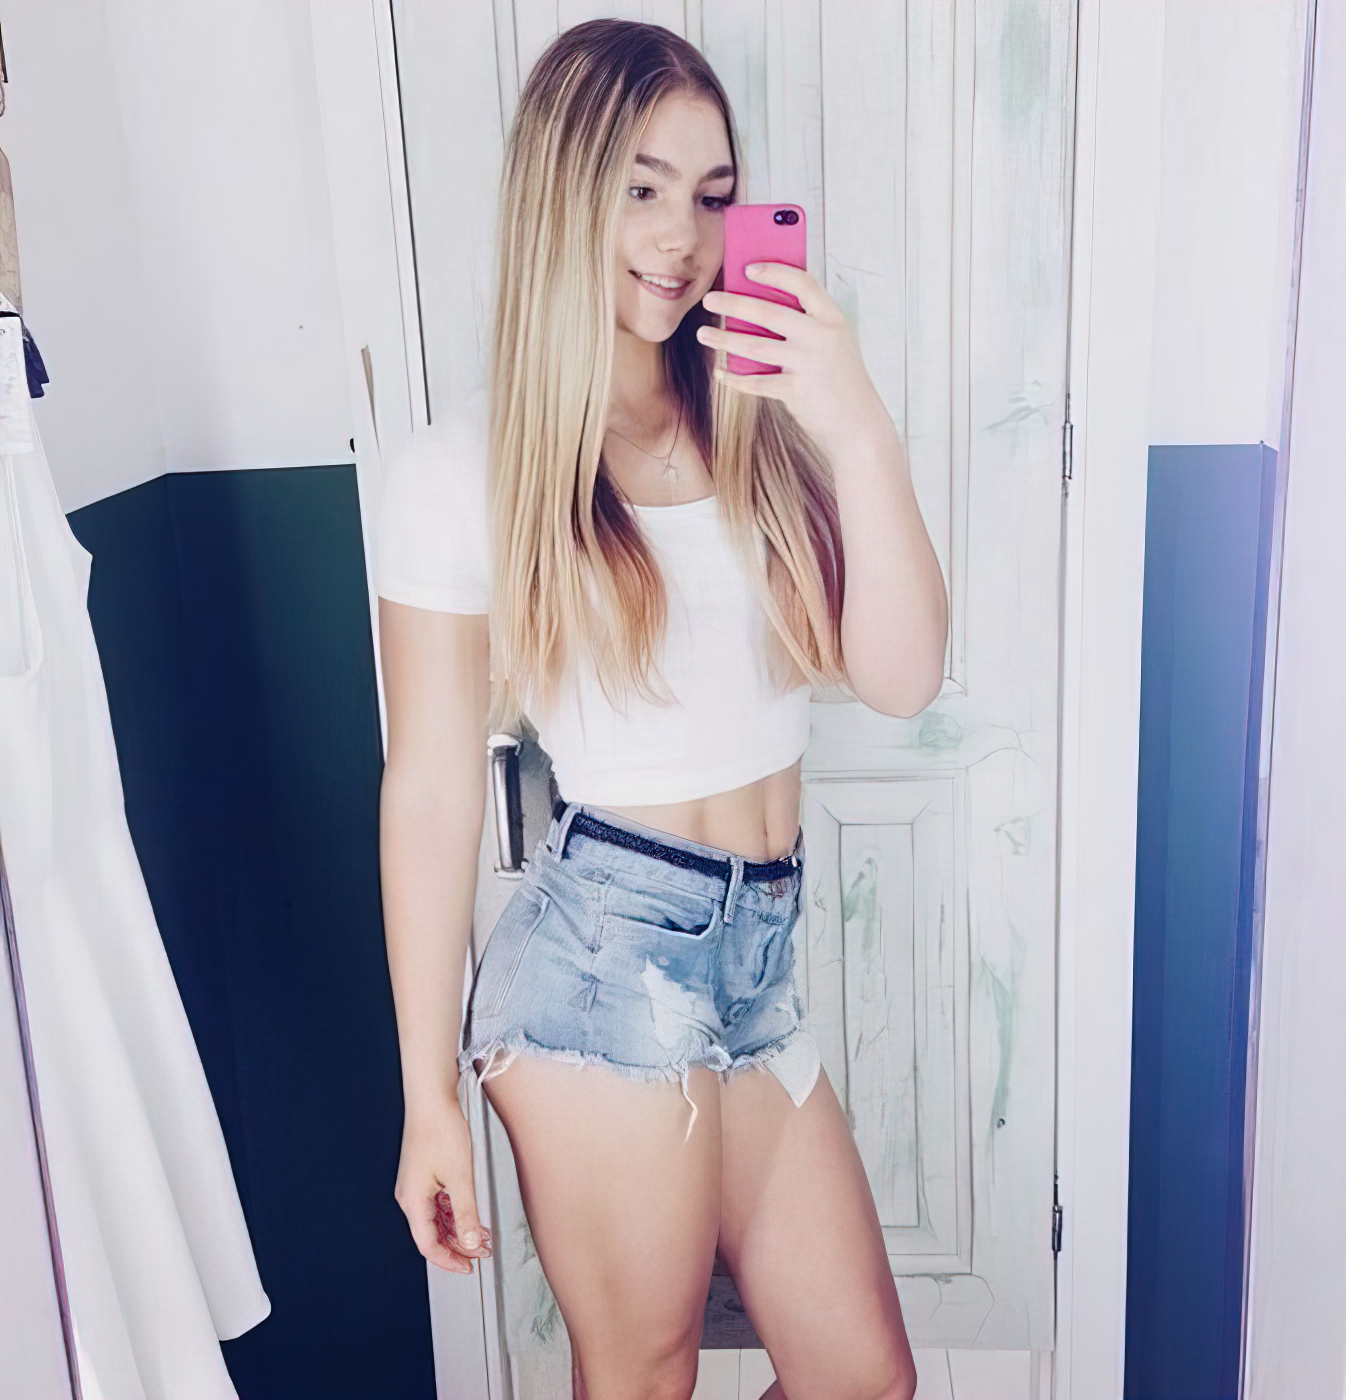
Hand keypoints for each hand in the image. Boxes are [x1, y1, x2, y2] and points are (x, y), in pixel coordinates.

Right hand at [395, 1094, 491, 1274]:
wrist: (432, 1097)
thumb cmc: (440, 1129)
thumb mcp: (460, 1177)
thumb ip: (466, 1214)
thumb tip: (471, 1243)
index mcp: (413, 1200)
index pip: (428, 1245)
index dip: (449, 1260)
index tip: (468, 1267)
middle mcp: (411, 1195)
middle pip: (432, 1233)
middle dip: (458, 1245)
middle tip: (482, 1252)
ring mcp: (417, 1183)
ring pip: (437, 1217)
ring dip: (459, 1228)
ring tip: (483, 1235)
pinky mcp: (425, 1172)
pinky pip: (439, 1201)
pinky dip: (455, 1210)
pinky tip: (472, 1212)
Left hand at [698, 264, 895, 459]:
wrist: (859, 425)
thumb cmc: (842, 382)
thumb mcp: (835, 345)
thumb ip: (808, 326)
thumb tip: (759, 312)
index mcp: (832, 319)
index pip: (802, 283)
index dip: (774, 272)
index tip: (748, 269)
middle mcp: (821, 336)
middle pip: (767, 311)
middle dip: (733, 303)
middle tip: (709, 299)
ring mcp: (808, 362)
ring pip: (755, 345)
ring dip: (724, 339)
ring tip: (703, 333)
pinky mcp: (796, 390)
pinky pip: (756, 381)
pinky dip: (735, 377)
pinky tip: (721, 372)